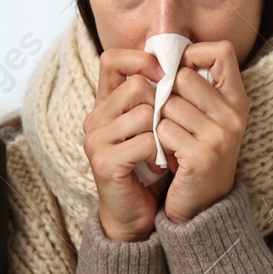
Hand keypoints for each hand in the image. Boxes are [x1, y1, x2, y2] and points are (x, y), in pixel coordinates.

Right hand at [82, 48, 165, 241]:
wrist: (137, 214)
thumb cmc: (151, 166)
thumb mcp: (152, 125)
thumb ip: (156, 96)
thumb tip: (177, 62)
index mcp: (105, 104)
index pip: (112, 60)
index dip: (141, 60)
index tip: (166, 75)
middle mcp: (95, 117)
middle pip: (136, 86)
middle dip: (161, 105)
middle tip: (166, 131)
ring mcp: (95, 139)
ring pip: (144, 113)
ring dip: (162, 134)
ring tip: (161, 151)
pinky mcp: (103, 161)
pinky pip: (144, 142)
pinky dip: (158, 154)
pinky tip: (156, 166)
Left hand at [157, 40, 249, 223]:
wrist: (200, 207)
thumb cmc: (194, 154)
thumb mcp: (205, 118)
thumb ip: (194, 86)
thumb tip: (161, 49)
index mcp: (238, 100)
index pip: (221, 51)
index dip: (193, 56)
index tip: (178, 75)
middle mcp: (235, 115)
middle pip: (184, 76)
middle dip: (167, 95)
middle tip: (170, 120)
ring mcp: (221, 136)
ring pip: (168, 103)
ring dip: (160, 122)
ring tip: (170, 141)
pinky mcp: (203, 156)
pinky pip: (163, 129)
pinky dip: (158, 142)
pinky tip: (167, 156)